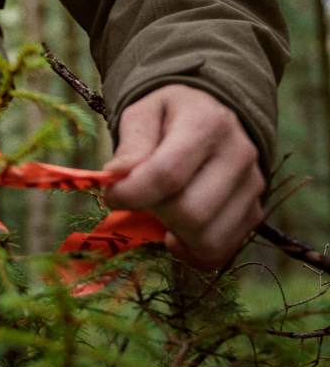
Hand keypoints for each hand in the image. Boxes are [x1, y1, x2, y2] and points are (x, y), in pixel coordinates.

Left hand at [102, 84, 264, 268]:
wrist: (210, 115)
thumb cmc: (169, 116)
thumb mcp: (142, 114)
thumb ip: (131, 144)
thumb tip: (116, 176)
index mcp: (207, 122)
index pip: (167, 174)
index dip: (132, 193)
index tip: (112, 195)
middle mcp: (238, 154)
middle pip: (190, 213)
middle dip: (154, 213)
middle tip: (140, 199)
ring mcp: (252, 186)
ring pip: (207, 240)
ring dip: (173, 234)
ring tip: (160, 210)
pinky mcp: (255, 212)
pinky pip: (221, 252)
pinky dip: (192, 251)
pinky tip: (177, 231)